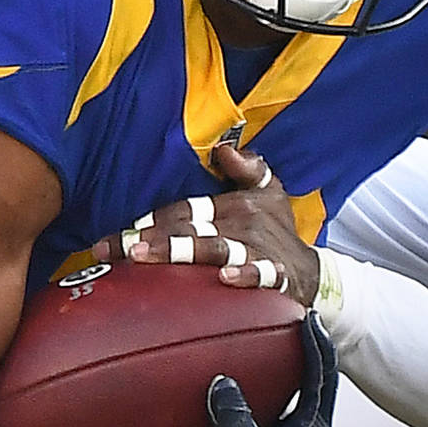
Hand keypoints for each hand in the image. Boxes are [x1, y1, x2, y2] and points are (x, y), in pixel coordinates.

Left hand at [93, 144, 321, 304]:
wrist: (311, 273)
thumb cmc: (277, 231)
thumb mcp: (267, 192)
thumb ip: (245, 168)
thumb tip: (224, 148)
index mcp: (234, 205)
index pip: (186, 209)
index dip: (154, 219)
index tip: (122, 234)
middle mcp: (243, 224)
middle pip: (190, 228)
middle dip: (151, 238)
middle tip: (116, 249)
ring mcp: (259, 250)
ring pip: (215, 248)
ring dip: (179, 251)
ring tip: (144, 256)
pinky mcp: (278, 275)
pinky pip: (263, 274)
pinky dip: (246, 276)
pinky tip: (226, 278)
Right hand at [201, 314, 335, 426]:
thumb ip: (234, 414)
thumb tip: (222, 381)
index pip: (322, 380)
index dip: (317, 346)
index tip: (311, 319)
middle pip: (317, 389)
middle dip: (310, 358)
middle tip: (301, 329)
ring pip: (298, 406)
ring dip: (291, 381)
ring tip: (277, 355)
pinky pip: (275, 421)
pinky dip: (268, 402)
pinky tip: (248, 396)